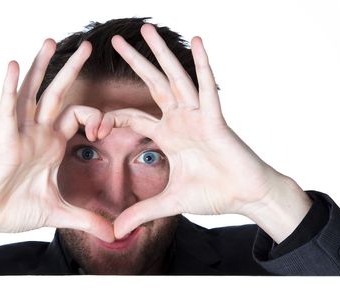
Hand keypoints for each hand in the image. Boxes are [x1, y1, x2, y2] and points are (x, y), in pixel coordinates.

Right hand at [0, 39, 114, 241]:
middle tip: (88, 46)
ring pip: (32, 94)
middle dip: (72, 70)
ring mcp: (20, 135)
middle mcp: (37, 134)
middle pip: (58, 94)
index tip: (104, 132)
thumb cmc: (13, 210)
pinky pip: (7, 112)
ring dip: (41, 67)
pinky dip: (10, 90)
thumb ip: (87, 221)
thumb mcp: (59, 214)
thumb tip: (114, 237)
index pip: (79, 116)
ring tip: (51, 41)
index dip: (96, 117)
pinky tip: (14, 66)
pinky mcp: (3, 142)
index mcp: (52, 144)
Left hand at [105, 24, 310, 239]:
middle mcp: (180, 120)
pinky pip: (207, 88)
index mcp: (167, 135)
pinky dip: (202, 65)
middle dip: (135, 62)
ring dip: (160, 54)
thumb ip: (141, 212)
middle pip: (152, 85)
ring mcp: (198, 116)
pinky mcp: (216, 119)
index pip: (133, 117)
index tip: (92, 126)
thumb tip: (115, 231)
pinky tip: (196, 42)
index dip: (112, 118)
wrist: (246, 197)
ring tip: (146, 30)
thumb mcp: (169, 203)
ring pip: (175, 78)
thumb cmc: (215, 194)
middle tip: (117, 40)